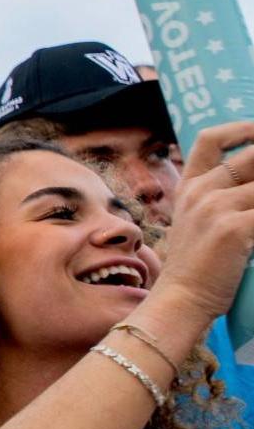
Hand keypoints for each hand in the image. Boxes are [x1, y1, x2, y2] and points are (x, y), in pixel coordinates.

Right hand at [154, 121, 253, 319]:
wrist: (181, 299)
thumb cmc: (196, 267)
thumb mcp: (197, 223)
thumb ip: (219, 200)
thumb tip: (248, 188)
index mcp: (189, 187)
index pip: (210, 140)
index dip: (242, 129)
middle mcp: (200, 191)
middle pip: (250, 157)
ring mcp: (216, 207)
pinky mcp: (234, 228)